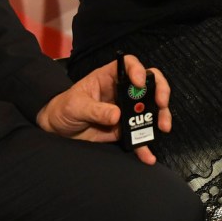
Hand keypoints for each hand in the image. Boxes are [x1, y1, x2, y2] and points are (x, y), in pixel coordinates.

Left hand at [36, 55, 171, 164]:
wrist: (59, 130)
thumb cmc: (64, 108)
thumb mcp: (75, 106)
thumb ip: (95, 110)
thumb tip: (116, 115)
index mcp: (108, 77)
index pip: (129, 64)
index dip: (138, 69)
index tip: (140, 83)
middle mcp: (122, 91)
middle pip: (149, 84)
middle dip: (160, 92)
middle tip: (162, 104)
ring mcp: (125, 110)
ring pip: (150, 109)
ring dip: (160, 117)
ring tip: (162, 128)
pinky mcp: (124, 128)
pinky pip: (139, 135)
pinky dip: (144, 145)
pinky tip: (148, 155)